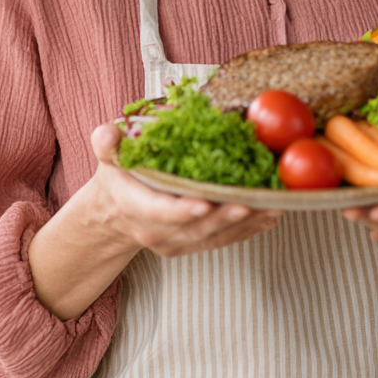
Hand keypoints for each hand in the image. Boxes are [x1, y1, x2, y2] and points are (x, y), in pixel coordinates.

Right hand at [29, 123, 282, 319]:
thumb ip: (106, 142)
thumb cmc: (119, 175)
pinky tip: (268, 216)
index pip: (159, 212)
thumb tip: (109, 132)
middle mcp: (156, 231)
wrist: (115, 213)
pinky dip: (247, 230)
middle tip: (251, 203)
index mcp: (134, 206)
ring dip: (243, 225)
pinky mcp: (192, 245)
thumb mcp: (108, 154)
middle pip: (193, 228)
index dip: (181, 210)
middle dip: (223, 217)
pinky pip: (222, 241)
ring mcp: (175, 242)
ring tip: (270, 208)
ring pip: (212, 237)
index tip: (205, 203)